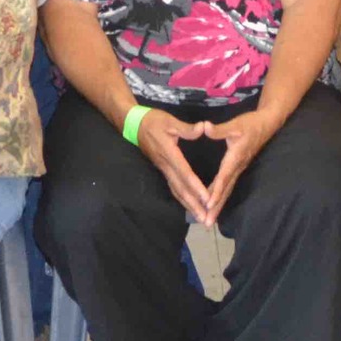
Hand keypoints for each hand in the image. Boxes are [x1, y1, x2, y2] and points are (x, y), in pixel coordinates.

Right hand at [130, 105, 216, 224]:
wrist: (133, 124)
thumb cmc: (153, 121)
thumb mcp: (170, 121)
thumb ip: (187, 128)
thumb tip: (203, 127)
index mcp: (169, 154)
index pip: (184, 173)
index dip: (195, 186)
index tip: (206, 198)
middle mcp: (166, 166)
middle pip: (180, 189)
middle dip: (193, 204)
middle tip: (205, 219)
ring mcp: (163, 169)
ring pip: (176, 191)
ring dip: (188, 205)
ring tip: (200, 217)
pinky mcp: (162, 170)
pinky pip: (173, 187)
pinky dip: (182, 198)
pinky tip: (189, 205)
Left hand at [200, 107, 282, 224]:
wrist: (267, 124)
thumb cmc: (250, 124)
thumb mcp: (235, 124)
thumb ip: (219, 129)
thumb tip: (205, 127)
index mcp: (235, 157)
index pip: (224, 177)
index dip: (217, 191)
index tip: (208, 204)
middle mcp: (237, 167)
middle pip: (226, 190)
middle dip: (216, 207)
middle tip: (206, 223)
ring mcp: (239, 169)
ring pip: (227, 190)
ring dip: (218, 206)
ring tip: (208, 220)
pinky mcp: (238, 169)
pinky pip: (228, 186)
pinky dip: (221, 197)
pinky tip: (213, 204)